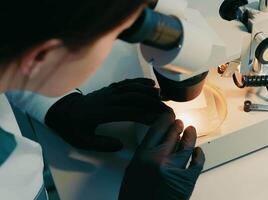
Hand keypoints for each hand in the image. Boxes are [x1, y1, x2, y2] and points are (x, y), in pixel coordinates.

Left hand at [45, 78, 172, 151]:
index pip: (126, 112)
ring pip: (131, 88)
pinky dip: (139, 81)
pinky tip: (151, 83)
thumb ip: (100, 144)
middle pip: (133, 98)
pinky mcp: (109, 88)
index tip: (157, 120)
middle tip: (166, 109)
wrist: (61, 110)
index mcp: (101, 112)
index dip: (142, 115)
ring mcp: (108, 91)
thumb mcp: (81, 141)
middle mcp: (107, 99)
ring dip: (148, 91)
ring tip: (162, 96)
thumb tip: (119, 145)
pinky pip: (126, 82)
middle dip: (151, 103)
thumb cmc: (72, 126)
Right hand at [119, 114, 204, 199]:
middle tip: (179, 122)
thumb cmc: (136, 197)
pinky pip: (197, 163)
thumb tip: (156, 144)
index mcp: (142, 156)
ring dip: (190, 136)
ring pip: (186, 146)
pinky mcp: (187, 181)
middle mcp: (159, 160)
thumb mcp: (132, 172)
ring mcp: (174, 170)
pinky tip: (198, 150)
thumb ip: (144, 155)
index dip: (164, 120)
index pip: (156, 130)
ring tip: (190, 130)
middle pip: (172, 135)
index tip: (168, 116)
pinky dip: (199, 155)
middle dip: (177, 126)